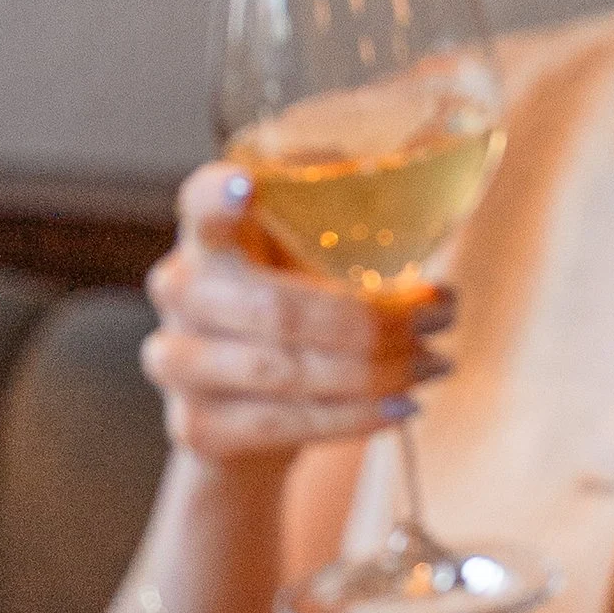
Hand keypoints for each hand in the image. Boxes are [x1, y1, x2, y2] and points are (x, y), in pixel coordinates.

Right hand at [140, 164, 451, 463]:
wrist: (244, 424)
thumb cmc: (292, 324)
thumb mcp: (311, 271)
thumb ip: (353, 245)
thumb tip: (431, 255)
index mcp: (209, 238)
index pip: (201, 204)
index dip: (219, 196)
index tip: (245, 185)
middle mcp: (181, 293)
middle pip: (277, 308)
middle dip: (369, 321)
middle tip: (435, 319)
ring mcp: (179, 362)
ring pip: (286, 371)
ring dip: (373, 371)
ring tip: (432, 363)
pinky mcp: (198, 427)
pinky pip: (286, 423)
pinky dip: (355, 417)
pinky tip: (400, 407)